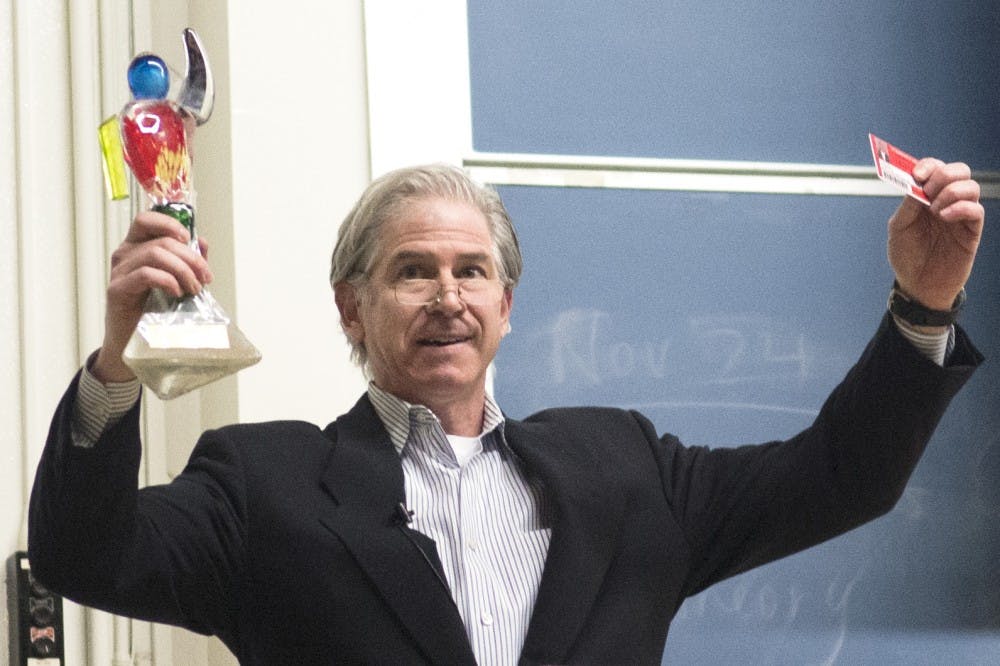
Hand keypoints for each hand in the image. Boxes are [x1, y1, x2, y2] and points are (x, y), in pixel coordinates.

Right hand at [92, 210, 212, 382]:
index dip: (169, 223)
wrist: (134, 342)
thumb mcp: (178, 280)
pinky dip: (167, 280)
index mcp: (137, 247)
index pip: (147, 220)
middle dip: (190, 258)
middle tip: (204, 278)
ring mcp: (119, 272)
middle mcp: (125, 255)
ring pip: (155, 255)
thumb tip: (202, 241)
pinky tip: (177, 293)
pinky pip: (146, 274)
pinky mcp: (117, 290)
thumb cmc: (155, 310)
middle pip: (161, 241)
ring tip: (193, 289)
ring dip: (182, 271)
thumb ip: (189, 260)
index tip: (188, 239)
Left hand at [887, 159, 983, 310]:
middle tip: (928, 191)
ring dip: (951, 191)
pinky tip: (944, 217)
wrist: (917, 286)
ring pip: (971, 186)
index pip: (935, 169)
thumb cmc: (907, 256)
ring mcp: (960, 216)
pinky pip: (976, 210)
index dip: (929, 165)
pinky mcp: (971, 231)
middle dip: (943, 174)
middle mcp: (946, 202)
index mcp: (926, 198)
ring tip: (934, 210)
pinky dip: (961, 207)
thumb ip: (908, 204)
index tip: (918, 175)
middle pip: (959, 170)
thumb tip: (917, 183)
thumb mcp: (898, 228)